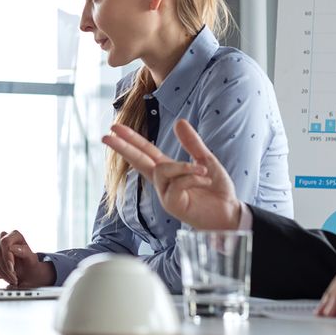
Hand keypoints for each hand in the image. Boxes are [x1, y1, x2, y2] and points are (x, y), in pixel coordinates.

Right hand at [0, 230, 54, 287]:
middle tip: (14, 278)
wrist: (27, 272)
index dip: (7, 256)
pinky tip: (4, 276)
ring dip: (2, 273)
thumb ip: (24, 252)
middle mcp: (3, 237)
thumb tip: (12, 248)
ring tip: (11, 279)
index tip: (12, 269)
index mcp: (15, 235)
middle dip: (5, 269)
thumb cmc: (30, 264)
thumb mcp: (32, 259)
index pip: (5, 242)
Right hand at [101, 118, 241, 229]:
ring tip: (204, 170)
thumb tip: (179, 121)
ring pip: (163, 170)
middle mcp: (163, 182)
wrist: (230, 213)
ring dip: (184, 167)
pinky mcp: (172, 205)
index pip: (145, 151)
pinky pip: (177, 184)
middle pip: (138, 161)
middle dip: (122, 147)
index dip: (131, 139)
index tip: (115, 127)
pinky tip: (206, 180)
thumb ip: (192, 143)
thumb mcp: (206, 160)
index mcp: (169, 170)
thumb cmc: (216, 191)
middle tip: (105, 135)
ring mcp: (165, 195)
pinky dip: (193, 177)